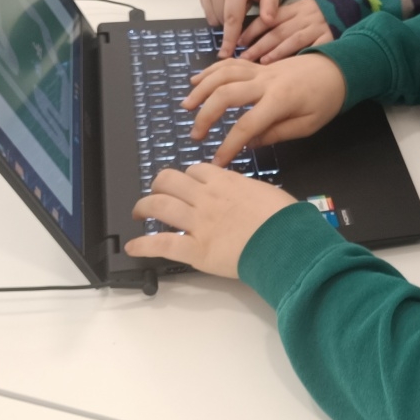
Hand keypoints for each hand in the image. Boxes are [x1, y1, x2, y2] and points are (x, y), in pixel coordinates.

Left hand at [123, 163, 296, 277]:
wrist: (286, 242)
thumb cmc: (284, 218)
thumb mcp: (266, 192)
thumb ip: (247, 190)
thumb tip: (243, 195)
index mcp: (225, 182)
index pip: (195, 171)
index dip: (188, 177)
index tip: (188, 185)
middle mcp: (206, 198)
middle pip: (169, 181)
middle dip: (159, 185)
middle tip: (156, 193)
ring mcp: (198, 223)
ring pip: (159, 205)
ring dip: (143, 206)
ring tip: (138, 212)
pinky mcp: (195, 249)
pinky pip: (162, 244)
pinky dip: (144, 246)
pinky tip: (133, 247)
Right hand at [183, 53, 345, 165]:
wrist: (339, 69)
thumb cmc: (326, 101)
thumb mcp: (307, 125)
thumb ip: (277, 133)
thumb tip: (249, 143)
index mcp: (279, 100)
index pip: (246, 125)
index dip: (228, 145)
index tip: (217, 162)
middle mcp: (265, 82)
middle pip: (226, 94)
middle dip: (206, 115)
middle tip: (195, 135)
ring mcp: (261, 70)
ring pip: (223, 74)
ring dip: (201, 88)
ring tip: (186, 106)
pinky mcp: (260, 65)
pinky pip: (231, 64)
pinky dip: (211, 71)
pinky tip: (196, 81)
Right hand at [198, 0, 279, 58]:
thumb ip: (270, 5)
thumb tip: (269, 21)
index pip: (232, 18)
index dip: (230, 38)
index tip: (226, 55)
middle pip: (223, 20)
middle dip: (233, 24)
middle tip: (243, 11)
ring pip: (214, 19)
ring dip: (225, 19)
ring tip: (235, 6)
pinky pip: (208, 14)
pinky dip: (217, 14)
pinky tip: (226, 4)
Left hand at [239, 0, 333, 62]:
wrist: (345, 6)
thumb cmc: (315, 13)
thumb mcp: (298, 10)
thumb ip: (280, 20)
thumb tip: (252, 38)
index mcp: (293, 10)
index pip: (268, 19)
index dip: (252, 30)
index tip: (239, 42)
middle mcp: (303, 18)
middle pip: (277, 32)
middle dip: (259, 45)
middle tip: (244, 58)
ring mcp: (317, 28)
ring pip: (293, 40)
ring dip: (277, 52)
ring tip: (262, 63)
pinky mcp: (330, 38)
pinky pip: (314, 48)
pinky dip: (302, 56)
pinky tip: (291, 67)